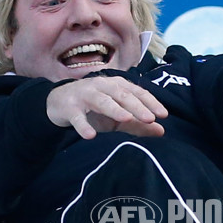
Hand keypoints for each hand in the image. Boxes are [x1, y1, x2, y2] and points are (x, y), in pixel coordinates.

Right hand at [47, 76, 167, 137]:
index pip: (137, 92)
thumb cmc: (94, 109)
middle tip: (150, 118)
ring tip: (126, 118)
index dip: (150, 102)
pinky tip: (90, 135)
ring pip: (101, 101)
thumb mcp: (118, 117)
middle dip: (137, 106)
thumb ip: (138, 124)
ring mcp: (85, 95)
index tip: (163, 115)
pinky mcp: (69, 107)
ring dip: (114, 109)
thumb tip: (161, 131)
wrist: (60, 103)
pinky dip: (83, 125)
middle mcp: (102, 86)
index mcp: (117, 86)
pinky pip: (77, 117)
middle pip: (122, 95)